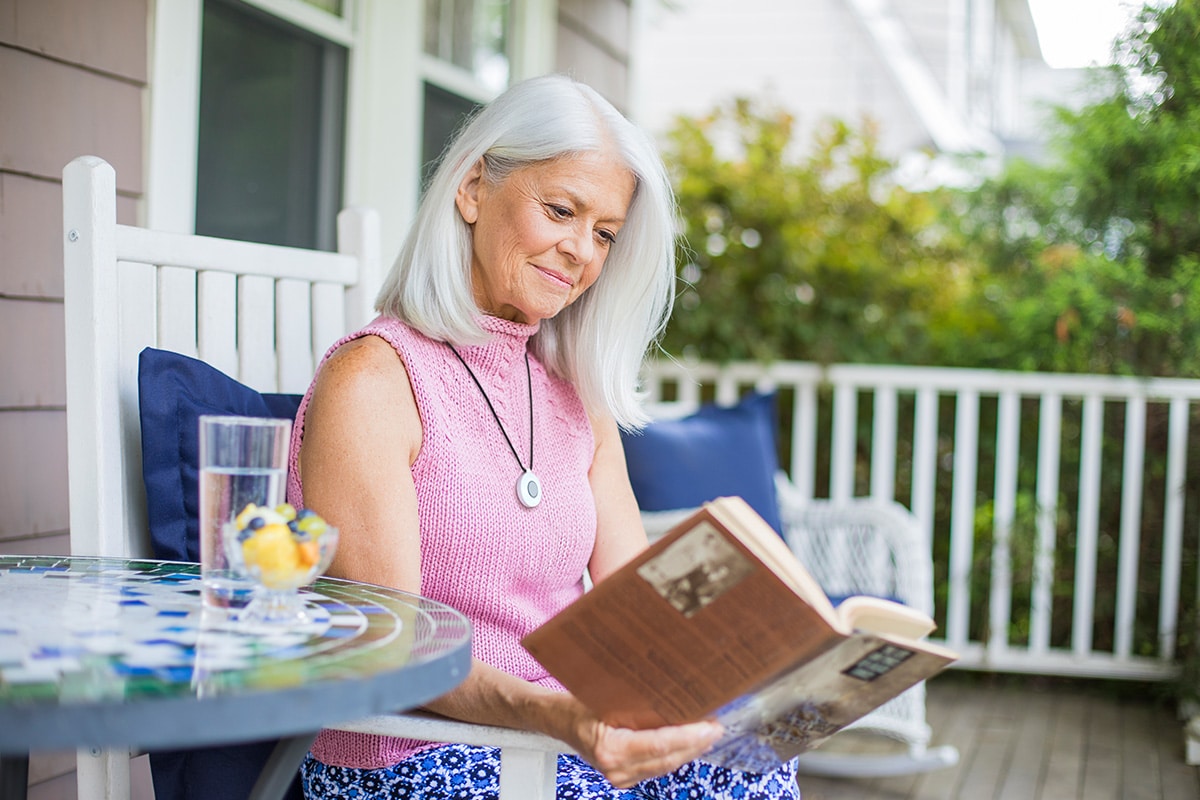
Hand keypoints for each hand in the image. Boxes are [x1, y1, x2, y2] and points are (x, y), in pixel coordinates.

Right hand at [564, 703, 723, 787]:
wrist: (557, 720)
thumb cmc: (578, 705)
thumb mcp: (607, 697)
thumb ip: (639, 704)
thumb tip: (675, 696)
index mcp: (611, 750)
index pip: (660, 745)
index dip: (689, 736)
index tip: (710, 726)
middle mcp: (616, 769)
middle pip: (667, 759)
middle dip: (695, 744)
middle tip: (717, 727)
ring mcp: (619, 777)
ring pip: (664, 766)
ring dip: (688, 750)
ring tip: (709, 733)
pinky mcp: (623, 777)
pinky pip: (656, 767)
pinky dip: (674, 755)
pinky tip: (689, 743)